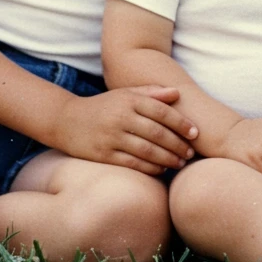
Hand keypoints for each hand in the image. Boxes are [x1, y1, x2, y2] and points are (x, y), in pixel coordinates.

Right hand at [52, 86, 197, 174]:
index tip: (195, 133)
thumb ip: (150, 92)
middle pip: (157, 133)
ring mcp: (111, 137)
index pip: (161, 111)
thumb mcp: (124, 94)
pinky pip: (132, 163)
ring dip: (167, 159)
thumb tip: (177, 93)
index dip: (181, 123)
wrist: (66, 120)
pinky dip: (150, 168)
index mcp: (128, 100)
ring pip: (147, 150)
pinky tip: (161, 169)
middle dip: (178, 144)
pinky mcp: (103, 154)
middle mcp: (120, 117)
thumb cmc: (102, 106)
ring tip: (180, 162)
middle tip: (190, 153)